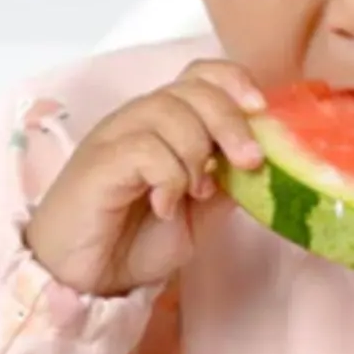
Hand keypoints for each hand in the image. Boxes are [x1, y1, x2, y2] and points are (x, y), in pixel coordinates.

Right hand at [24, 60, 264, 295]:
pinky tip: (163, 206)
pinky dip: (168, 178)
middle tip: (248, 163)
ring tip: (194, 195)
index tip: (261, 111)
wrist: (85, 280)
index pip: (201, 74)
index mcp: (165, 125)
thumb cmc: (132, 242)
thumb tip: (268, 162)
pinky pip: (146, 148)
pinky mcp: (99, 162)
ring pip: (170, 112)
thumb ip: (228, 185)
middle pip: (193, 88)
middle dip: (231, 122)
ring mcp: (116, 137)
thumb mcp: (199, 216)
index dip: (234, 82)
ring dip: (197, 155)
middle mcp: (139, 120)